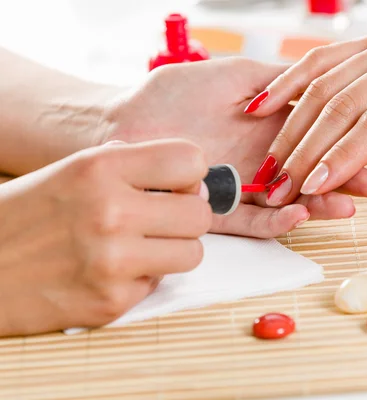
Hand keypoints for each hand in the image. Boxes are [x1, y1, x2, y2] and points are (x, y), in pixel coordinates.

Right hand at [0, 139, 210, 335]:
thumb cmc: (28, 215)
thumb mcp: (72, 171)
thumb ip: (132, 168)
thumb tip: (191, 180)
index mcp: (99, 169)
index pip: (190, 160)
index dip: (189, 173)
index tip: (176, 184)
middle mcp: (110, 212)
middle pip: (200, 213)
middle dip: (187, 215)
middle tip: (163, 219)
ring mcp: (111, 262)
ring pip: (193, 253)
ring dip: (173, 250)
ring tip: (140, 246)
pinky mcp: (110, 302)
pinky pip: (159, 284)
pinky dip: (142, 278)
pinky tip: (111, 271)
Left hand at [102, 58, 354, 237]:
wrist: (123, 125)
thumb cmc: (171, 95)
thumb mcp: (232, 75)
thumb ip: (276, 81)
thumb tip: (319, 79)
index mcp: (271, 125)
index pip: (323, 135)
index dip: (356, 140)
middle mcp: (264, 158)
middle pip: (314, 171)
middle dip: (349, 176)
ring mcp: (245, 186)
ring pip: (291, 199)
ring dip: (321, 203)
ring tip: (349, 205)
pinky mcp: (221, 211)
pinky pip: (255, 220)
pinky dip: (279, 219)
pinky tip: (301, 212)